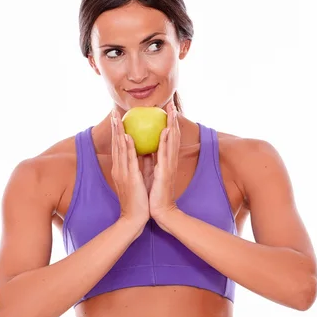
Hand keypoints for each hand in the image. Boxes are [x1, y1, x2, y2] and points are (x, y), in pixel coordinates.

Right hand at [110, 109, 149, 227]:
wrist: (135, 218)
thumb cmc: (139, 200)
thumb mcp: (140, 178)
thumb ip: (142, 164)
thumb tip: (146, 151)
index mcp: (121, 169)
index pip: (118, 147)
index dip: (118, 132)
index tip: (118, 118)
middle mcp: (119, 169)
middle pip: (116, 144)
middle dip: (115, 128)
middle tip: (114, 112)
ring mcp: (123, 173)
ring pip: (119, 148)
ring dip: (119, 132)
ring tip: (118, 118)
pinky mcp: (130, 178)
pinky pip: (128, 159)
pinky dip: (127, 147)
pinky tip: (127, 136)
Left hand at [149, 101, 180, 221]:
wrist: (160, 211)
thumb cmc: (154, 194)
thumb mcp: (150, 173)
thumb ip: (149, 160)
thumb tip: (144, 148)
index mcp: (166, 161)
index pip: (168, 138)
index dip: (168, 124)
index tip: (166, 110)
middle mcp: (169, 161)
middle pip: (173, 136)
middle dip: (172, 120)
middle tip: (171, 104)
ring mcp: (169, 166)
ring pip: (171, 141)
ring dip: (172, 125)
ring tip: (171, 111)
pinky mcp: (165, 172)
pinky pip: (164, 153)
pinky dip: (165, 141)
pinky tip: (165, 130)